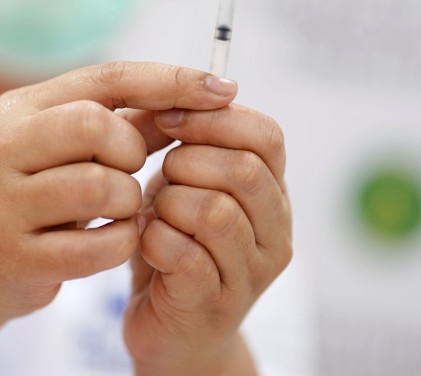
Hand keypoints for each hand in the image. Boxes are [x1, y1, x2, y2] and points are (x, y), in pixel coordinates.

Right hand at [0, 62, 238, 327]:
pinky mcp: (14, 256)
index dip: (168, 81)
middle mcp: (0, 148)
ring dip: (129, 201)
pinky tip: (115, 240)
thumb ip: (129, 122)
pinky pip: (94, 245)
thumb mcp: (71, 150)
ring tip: (121, 209)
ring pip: (97, 186)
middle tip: (132, 170)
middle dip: (132, 149)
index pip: (105, 77)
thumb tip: (203, 97)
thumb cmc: (37, 195)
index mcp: (18, 109)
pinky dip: (121, 243)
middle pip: (92, 124)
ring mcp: (2, 202)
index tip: (221, 90)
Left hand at [123, 100, 292, 374]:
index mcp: (273, 193)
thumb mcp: (183, 184)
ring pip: (214, 211)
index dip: (213, 118)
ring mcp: (250, 273)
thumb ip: (187, 141)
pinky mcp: (214, 304)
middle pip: (242, 170)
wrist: (171, 332)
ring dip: (168, 203)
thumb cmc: (175, 246)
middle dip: (186, 160)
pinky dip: (154, 239)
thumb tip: (176, 87)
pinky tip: (146, 242)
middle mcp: (275, 232)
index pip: (267, 135)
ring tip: (155, 213)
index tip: (167, 121)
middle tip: (161, 176)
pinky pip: (185, 254)